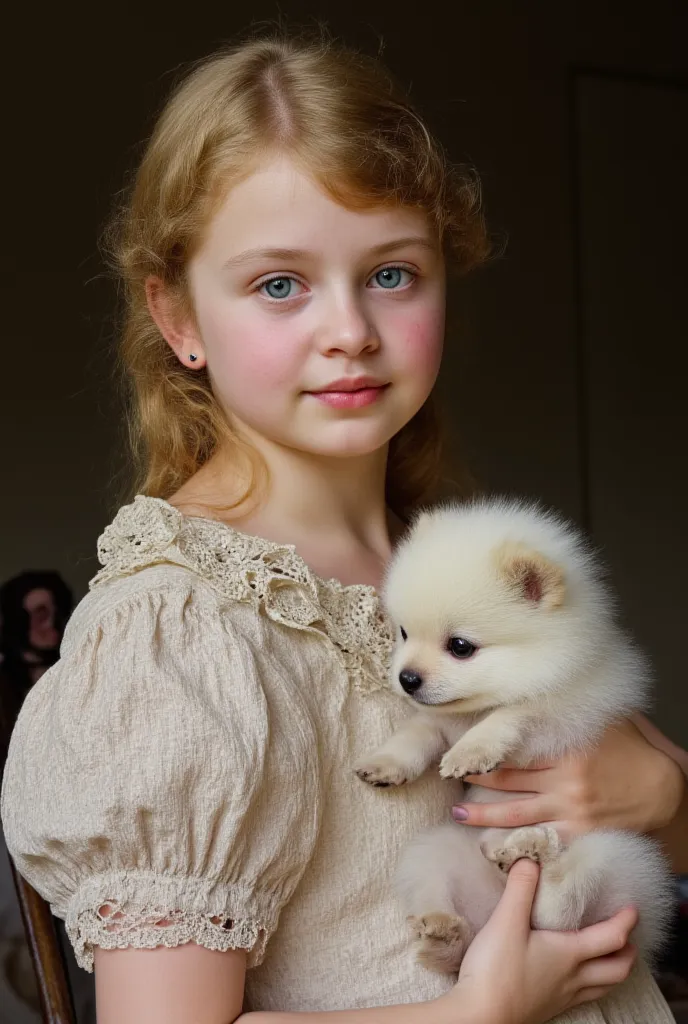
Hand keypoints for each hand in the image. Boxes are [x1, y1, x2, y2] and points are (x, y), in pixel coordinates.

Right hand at [440, 859, 636, 1023]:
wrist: (479, 1016)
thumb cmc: (496, 970)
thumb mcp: (506, 921)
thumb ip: (521, 888)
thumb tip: (531, 859)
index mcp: (570, 955)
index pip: (611, 938)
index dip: (626, 922)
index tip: (634, 908)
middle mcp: (573, 978)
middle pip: (617, 970)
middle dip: (628, 953)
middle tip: (628, 937)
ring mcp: (562, 997)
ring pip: (602, 987)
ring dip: (613, 971)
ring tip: (610, 957)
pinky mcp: (548, 1008)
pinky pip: (583, 997)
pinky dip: (592, 984)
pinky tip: (576, 978)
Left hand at [451, 718, 684, 841]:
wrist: (667, 793)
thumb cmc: (636, 752)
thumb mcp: (609, 722)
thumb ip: (578, 709)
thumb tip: (555, 683)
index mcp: (568, 748)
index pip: (517, 748)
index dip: (486, 749)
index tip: (460, 748)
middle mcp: (565, 780)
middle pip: (509, 779)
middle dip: (476, 778)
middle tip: (448, 775)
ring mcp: (570, 810)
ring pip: (515, 812)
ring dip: (483, 814)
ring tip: (457, 813)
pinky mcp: (578, 834)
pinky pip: (539, 839)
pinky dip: (514, 841)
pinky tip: (492, 844)